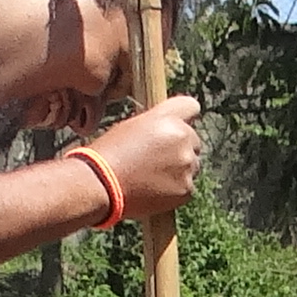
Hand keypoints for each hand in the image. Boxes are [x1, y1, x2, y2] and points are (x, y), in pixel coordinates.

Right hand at [84, 95, 203, 221]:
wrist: (102, 185)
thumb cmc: (110, 154)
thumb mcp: (132, 126)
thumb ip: (157, 124)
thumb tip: (169, 131)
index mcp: (167, 118)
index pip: (191, 106)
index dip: (184, 117)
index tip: (176, 127)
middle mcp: (183, 138)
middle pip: (193, 141)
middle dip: (180, 149)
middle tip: (156, 161)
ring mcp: (187, 165)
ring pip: (192, 166)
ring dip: (179, 171)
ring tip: (151, 178)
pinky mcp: (186, 189)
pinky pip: (187, 188)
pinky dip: (175, 190)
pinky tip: (154, 191)